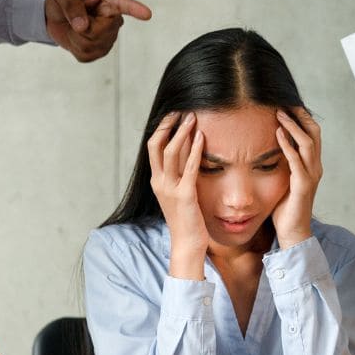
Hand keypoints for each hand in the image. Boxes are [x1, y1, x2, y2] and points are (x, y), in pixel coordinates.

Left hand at [44, 0, 151, 62]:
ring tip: (75, 26)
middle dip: (81, 28)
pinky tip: (76, 38)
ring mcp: (108, 37)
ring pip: (91, 45)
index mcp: (107, 1)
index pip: (123, 5)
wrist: (55, 15)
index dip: (135, 9)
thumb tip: (82, 26)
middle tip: (75, 18)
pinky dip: (74, 48)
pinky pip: (86, 55)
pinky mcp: (99, 51)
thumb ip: (72, 6)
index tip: (146, 14)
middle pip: (100, 32)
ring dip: (75, 38)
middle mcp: (112, 19)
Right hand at [149, 113, 207, 278]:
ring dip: (182, 132)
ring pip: (171, 152)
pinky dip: (196, 150)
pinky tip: (202, 137)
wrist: (186, 243)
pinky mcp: (185, 195)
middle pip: (156, 145)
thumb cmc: (186, 219)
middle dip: (168, 125)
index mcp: (156, 181)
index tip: (172, 115)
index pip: (152, 147)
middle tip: (181, 111)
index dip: (161, 129)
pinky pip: (190, 167)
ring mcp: (170, 188)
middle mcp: (159, 182)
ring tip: (193, 117)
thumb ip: (178, 174)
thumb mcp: (178, 193)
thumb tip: (186, 154)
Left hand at [272, 109, 321, 247]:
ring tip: (280, 113)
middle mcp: (315, 167)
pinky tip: (278, 134)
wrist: (292, 232)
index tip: (287, 105)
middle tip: (285, 103)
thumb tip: (266, 148)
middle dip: (300, 116)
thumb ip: (281, 165)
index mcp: (311, 165)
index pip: (312, 134)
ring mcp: (311, 176)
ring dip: (294, 126)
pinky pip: (297, 160)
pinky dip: (288, 145)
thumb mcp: (284, 181)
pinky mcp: (303, 186)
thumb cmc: (285, 208)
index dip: (302, 118)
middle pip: (314, 132)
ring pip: (308, 142)